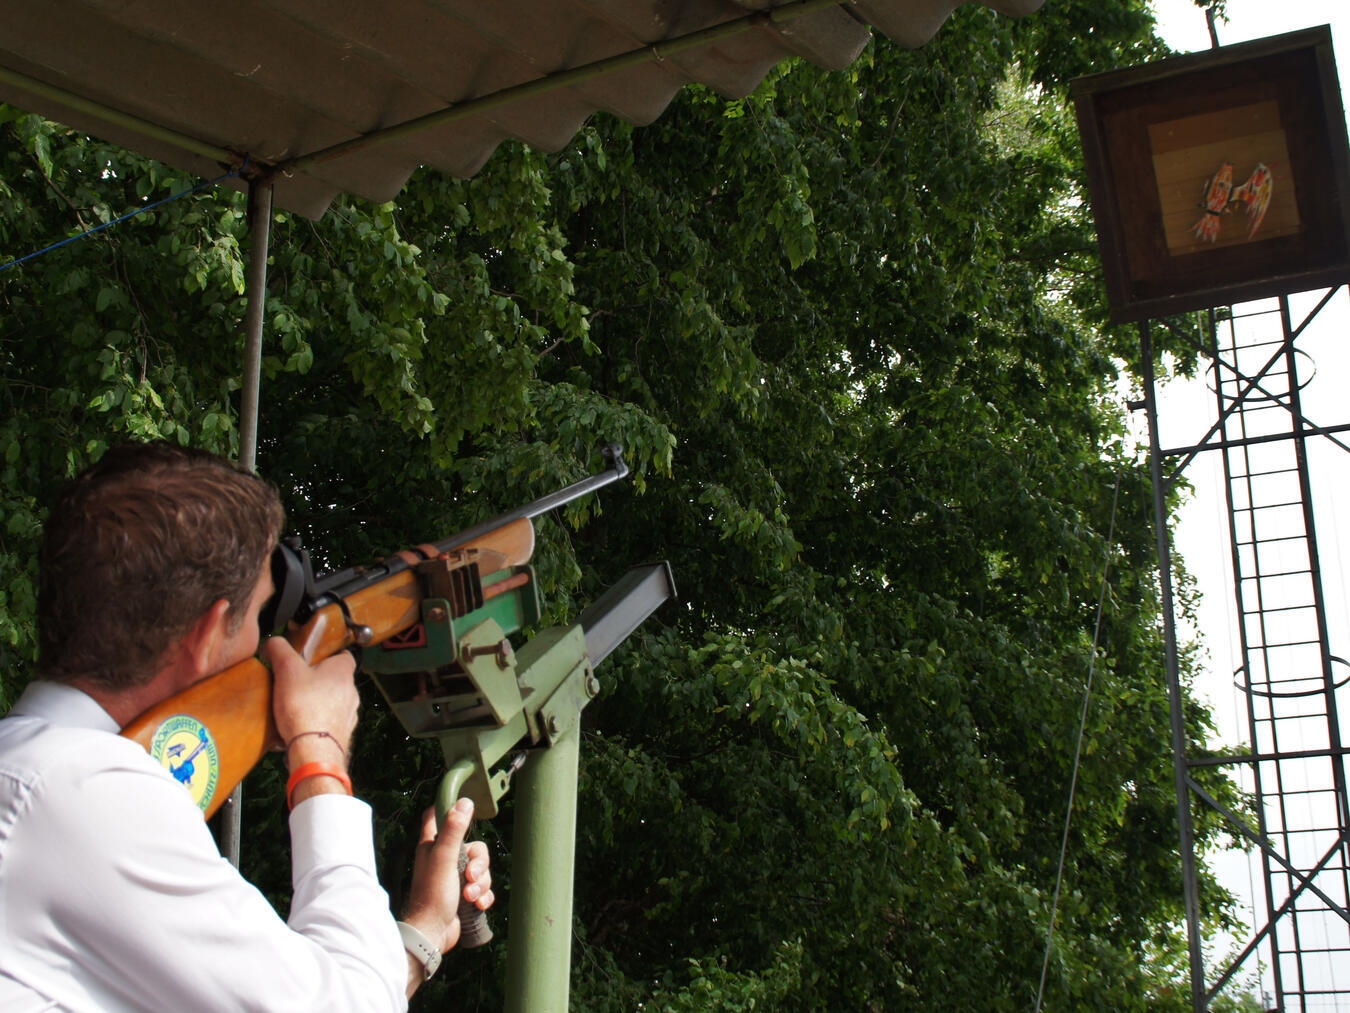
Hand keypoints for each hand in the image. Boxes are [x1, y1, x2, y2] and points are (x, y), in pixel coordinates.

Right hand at [265, 638, 357, 764]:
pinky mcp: (341, 733)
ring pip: (333, 702)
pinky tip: (299, 725)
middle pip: (336, 679)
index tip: (312, 656)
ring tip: (294, 705)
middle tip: (296, 681)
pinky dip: (317, 722)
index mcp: (343, 671)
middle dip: (318, 679)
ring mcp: (349, 714)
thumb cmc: (305, 708)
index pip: (343, 654)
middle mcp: (351, 692)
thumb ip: (280, 650)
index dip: (328, 653)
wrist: (314, 750)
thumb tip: (274, 642)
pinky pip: (328, 722)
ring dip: (318, 702)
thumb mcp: (287, 670)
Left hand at [402, 800, 494, 954]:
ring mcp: (455, 878)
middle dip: (479, 864)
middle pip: (473, 848)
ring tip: (471, 897)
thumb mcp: (444, 858)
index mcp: (432, 846)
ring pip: (481, 870)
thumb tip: (464, 802)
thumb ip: (453, 829)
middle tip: (470, 876)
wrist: (433, 934)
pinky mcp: (464, 896)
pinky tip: (477, 905)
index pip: (436, 817)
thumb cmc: (432, 896)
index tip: (464, 810)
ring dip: (481, 884)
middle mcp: (443, 859)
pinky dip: (483, 896)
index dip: (449, 809)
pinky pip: (483, 888)